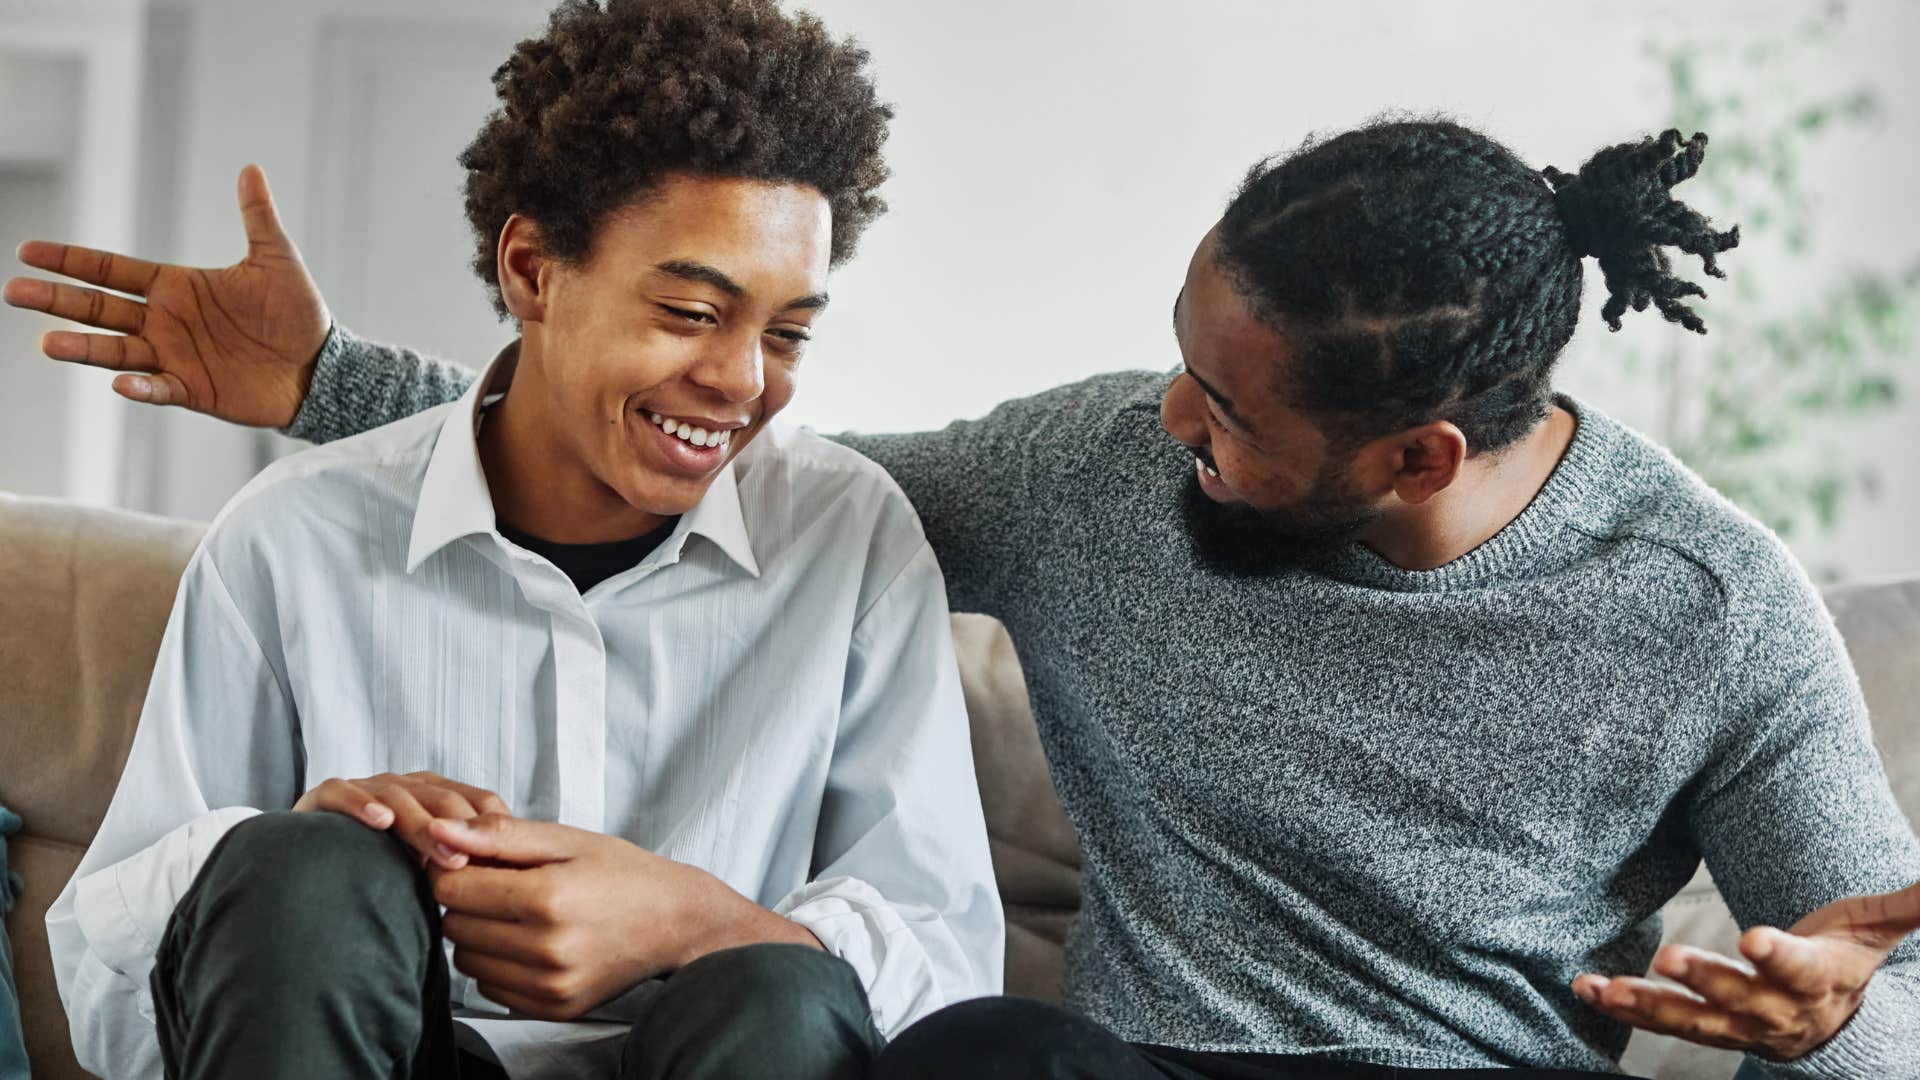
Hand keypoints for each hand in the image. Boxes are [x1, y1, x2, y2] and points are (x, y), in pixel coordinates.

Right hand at [4, 164, 328, 426]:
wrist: (320, 366)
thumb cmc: (297, 312)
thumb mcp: (276, 259)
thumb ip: (257, 216)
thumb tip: (252, 168)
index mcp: (176, 286)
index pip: (112, 270)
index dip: (72, 261)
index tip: (28, 251)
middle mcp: (165, 320)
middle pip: (99, 308)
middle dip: (58, 299)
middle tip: (15, 291)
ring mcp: (174, 356)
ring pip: (116, 350)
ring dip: (83, 347)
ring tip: (46, 342)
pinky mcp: (192, 389)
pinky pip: (158, 388)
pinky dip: (139, 387)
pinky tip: (120, 382)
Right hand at [292, 771, 509, 870]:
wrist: (311, 870)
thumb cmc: (382, 874)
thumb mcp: (430, 873)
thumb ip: (462, 873)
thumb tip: (507, 896)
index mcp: (437, 798)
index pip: (477, 802)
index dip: (492, 829)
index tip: (503, 863)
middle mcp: (405, 787)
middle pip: (443, 799)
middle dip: (461, 829)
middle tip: (471, 864)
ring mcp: (366, 789)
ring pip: (400, 796)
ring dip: (423, 825)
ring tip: (442, 856)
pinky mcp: (324, 798)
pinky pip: (342, 791)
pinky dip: (361, 803)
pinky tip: (380, 821)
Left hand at [425, 814, 819, 1020]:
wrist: (676, 922)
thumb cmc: (623, 874)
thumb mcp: (567, 839)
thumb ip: (499, 835)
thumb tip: (438, 831)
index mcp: (548, 897)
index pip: (450, 888)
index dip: (456, 869)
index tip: (480, 861)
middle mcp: (547, 948)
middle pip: (454, 926)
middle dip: (467, 902)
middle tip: (505, 886)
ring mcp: (551, 985)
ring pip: (467, 961)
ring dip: (480, 936)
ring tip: (519, 914)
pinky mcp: (554, 1008)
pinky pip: (490, 989)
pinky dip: (499, 965)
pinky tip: (530, 944)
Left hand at [1573, 880, 1919, 1060]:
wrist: (1831, 1027)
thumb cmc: (1843, 961)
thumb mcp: (1872, 930)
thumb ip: (1904, 905)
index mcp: (1817, 981)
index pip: (1799, 970)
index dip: (1779, 957)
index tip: (1754, 937)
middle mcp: (1774, 1011)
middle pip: (1739, 999)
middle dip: (1705, 981)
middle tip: (1667, 958)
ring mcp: (1735, 1026)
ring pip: (1690, 1021)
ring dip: (1646, 1006)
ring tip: (1605, 988)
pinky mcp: (1701, 1028)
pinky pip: (1658, 1022)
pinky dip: (1621, 1008)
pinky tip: (1587, 989)